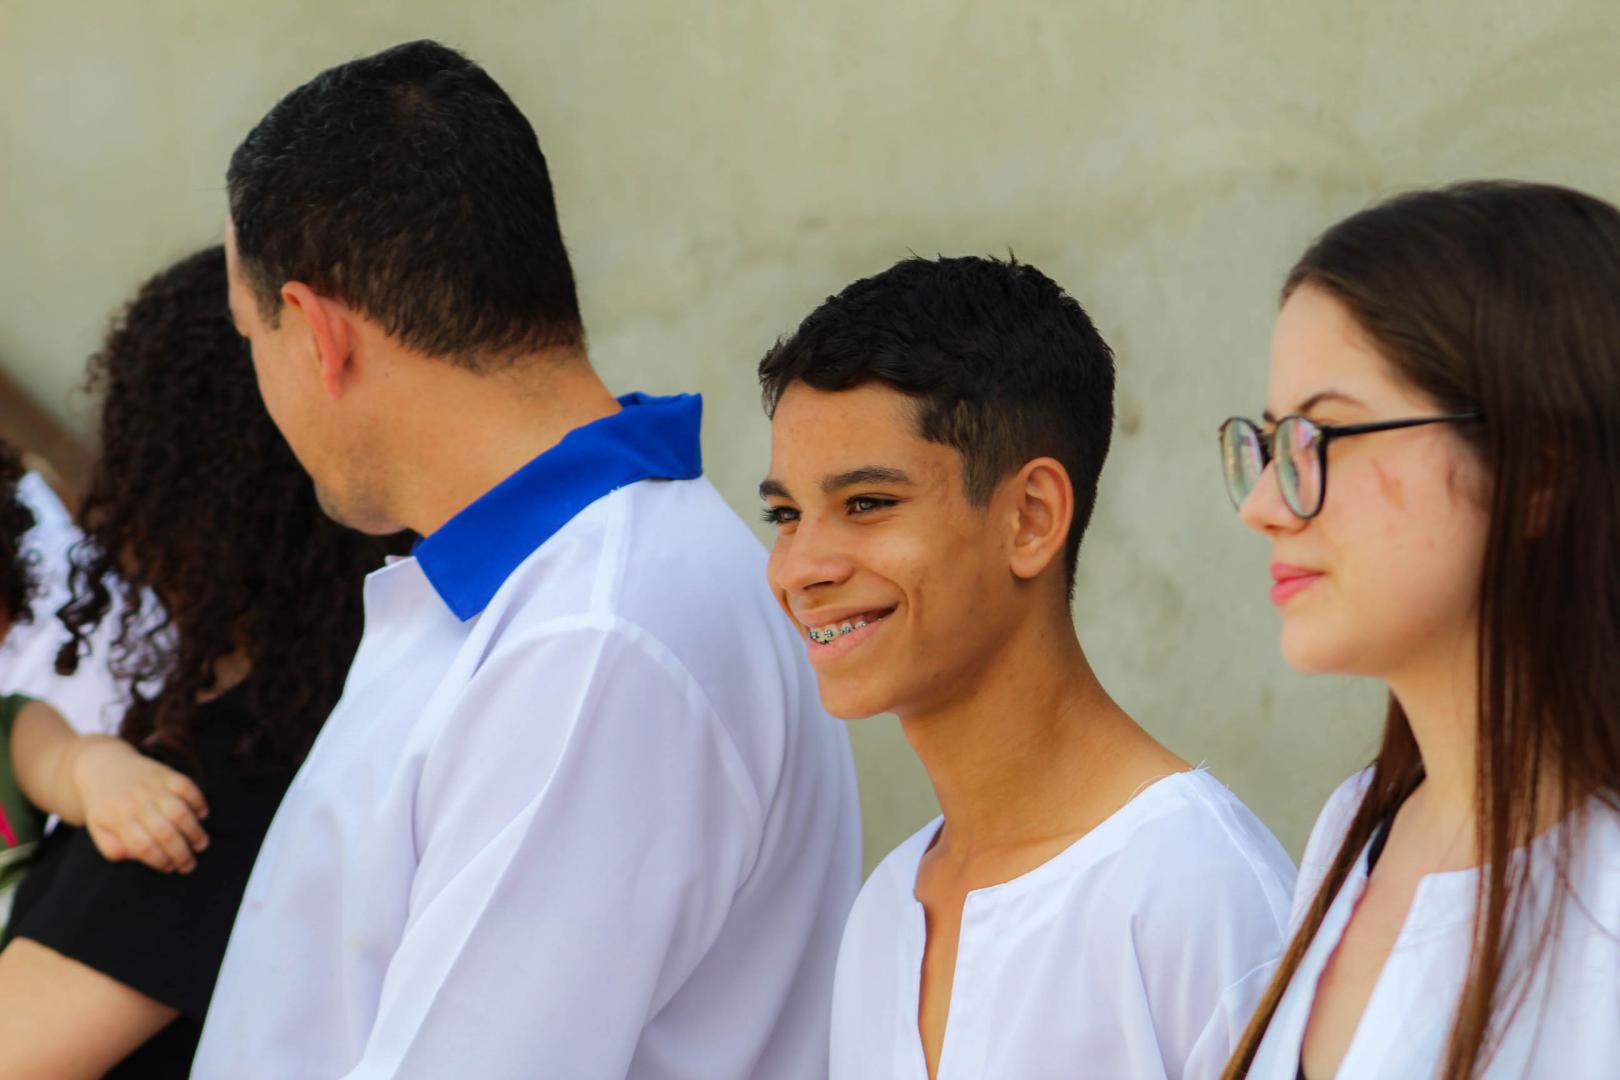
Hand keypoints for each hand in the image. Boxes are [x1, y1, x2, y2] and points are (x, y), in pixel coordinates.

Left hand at [70, 737, 209, 873]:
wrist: (102, 766)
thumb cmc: (103, 805)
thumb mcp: (98, 830)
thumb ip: (113, 849)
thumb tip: (138, 857)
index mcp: (118, 820)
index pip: (143, 846)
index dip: (159, 861)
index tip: (169, 868)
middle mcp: (137, 803)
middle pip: (165, 832)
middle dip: (181, 853)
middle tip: (189, 865)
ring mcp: (153, 787)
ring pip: (180, 812)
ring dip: (194, 831)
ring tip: (200, 845)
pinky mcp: (166, 774)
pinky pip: (188, 788)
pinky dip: (198, 802)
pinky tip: (201, 815)